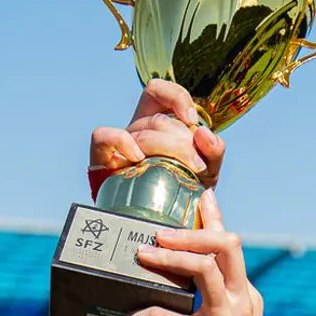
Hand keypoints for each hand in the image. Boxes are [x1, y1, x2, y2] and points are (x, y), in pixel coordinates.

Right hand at [89, 79, 224, 187]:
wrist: (164, 225)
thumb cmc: (184, 193)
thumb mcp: (207, 170)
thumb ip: (213, 151)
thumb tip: (203, 134)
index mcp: (158, 122)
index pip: (157, 91)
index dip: (175, 97)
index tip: (192, 120)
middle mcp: (137, 129)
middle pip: (157, 120)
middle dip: (182, 142)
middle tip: (198, 165)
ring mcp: (119, 144)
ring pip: (141, 132)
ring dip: (166, 148)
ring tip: (183, 171)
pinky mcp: (102, 160)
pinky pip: (103, 136)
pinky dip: (121, 141)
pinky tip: (137, 157)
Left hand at [126, 192, 268, 315]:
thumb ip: (220, 312)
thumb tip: (182, 298)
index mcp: (248, 297)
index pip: (232, 248)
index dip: (216, 220)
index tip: (203, 198)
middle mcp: (241, 301)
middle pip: (224, 245)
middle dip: (190, 231)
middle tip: (160, 232)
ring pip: (201, 269)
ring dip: (168, 258)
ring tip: (143, 256)